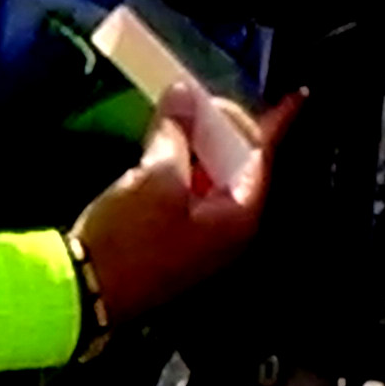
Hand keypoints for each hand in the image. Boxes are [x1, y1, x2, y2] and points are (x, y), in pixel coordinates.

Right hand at [72, 79, 302, 324]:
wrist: (87, 290)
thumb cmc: (130, 237)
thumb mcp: (155, 177)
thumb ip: (175, 133)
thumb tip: (183, 95)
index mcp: (238, 215)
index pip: (261, 156)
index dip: (275, 122)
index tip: (298, 96)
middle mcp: (228, 228)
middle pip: (238, 164)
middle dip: (223, 128)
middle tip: (199, 99)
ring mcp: (201, 235)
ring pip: (211, 175)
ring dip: (198, 143)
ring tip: (181, 112)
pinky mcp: (174, 237)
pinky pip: (190, 190)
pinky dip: (182, 164)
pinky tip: (164, 143)